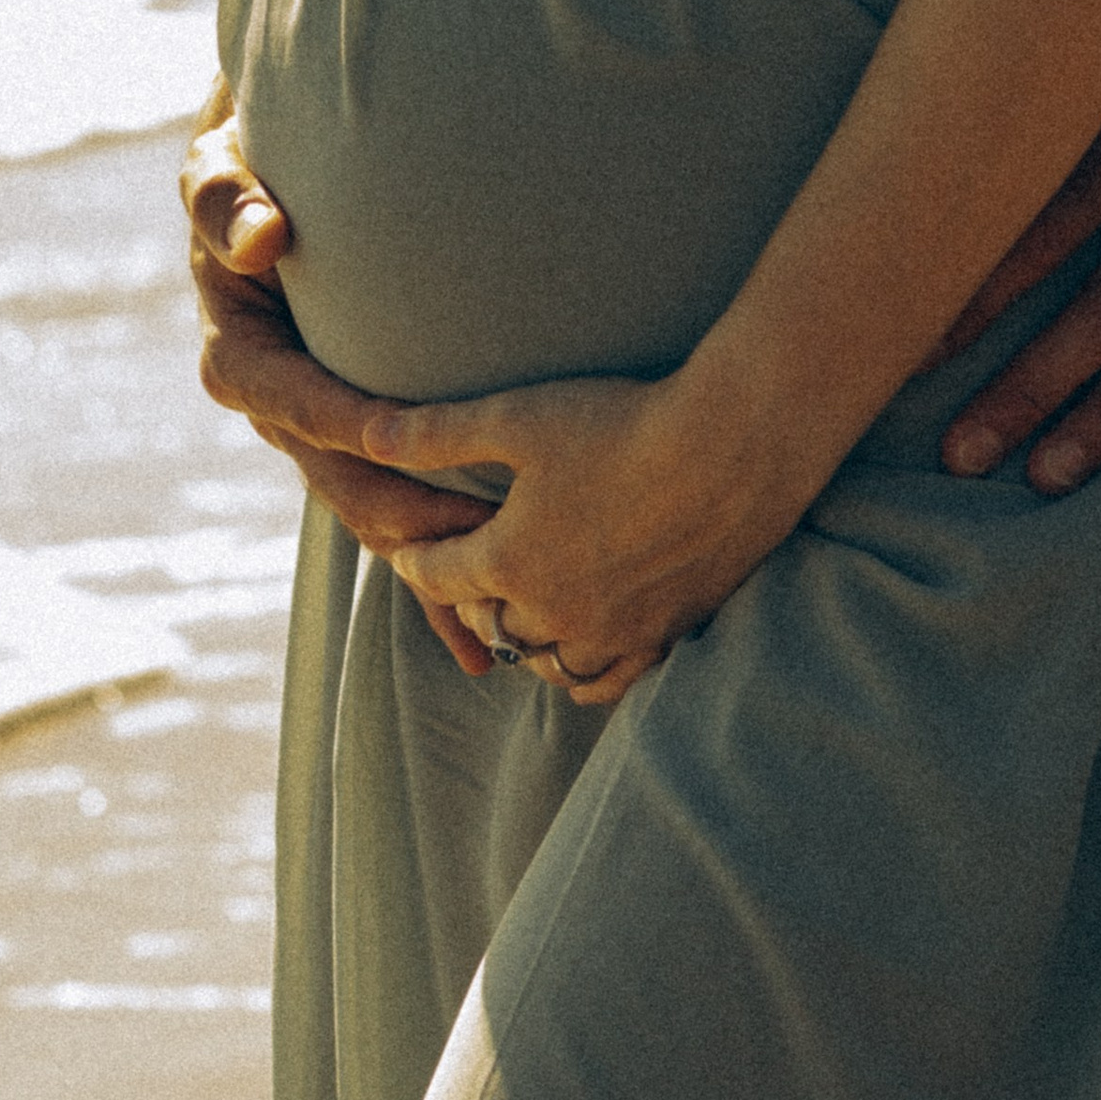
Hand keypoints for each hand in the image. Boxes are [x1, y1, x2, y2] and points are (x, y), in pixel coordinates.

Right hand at [183, 90, 502, 673]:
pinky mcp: (361, 452)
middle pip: (344, 484)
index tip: (403, 437)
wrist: (266, 193)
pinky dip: (435, 582)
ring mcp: (322, 442)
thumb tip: (257, 235)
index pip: (293, 402)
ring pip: (377, 520)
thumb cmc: (244, 172)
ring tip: (501, 619)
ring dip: (431, 570)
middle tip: (480, 548)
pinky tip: (483, 645)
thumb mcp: (218, 172)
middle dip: (408, 522)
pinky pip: (400, 521)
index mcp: (243, 362)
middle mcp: (281, 416)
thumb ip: (224, 199)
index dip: (345, 423)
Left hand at [368, 372, 799, 707]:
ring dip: (520, 639)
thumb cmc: (622, 422)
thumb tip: (365, 434)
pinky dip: (580, 669)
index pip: (437, 575)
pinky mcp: (663, 636)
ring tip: (521, 611)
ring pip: (541, 661)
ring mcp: (610, 631)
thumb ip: (436, 433)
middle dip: (468, 599)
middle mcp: (551, 610)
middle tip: (465, 577)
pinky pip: (604, 681)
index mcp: (507, 560)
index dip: (415, 560)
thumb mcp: (517, 418)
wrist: (734, 446)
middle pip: (487, 622)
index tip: (408, 551)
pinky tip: (580, 646)